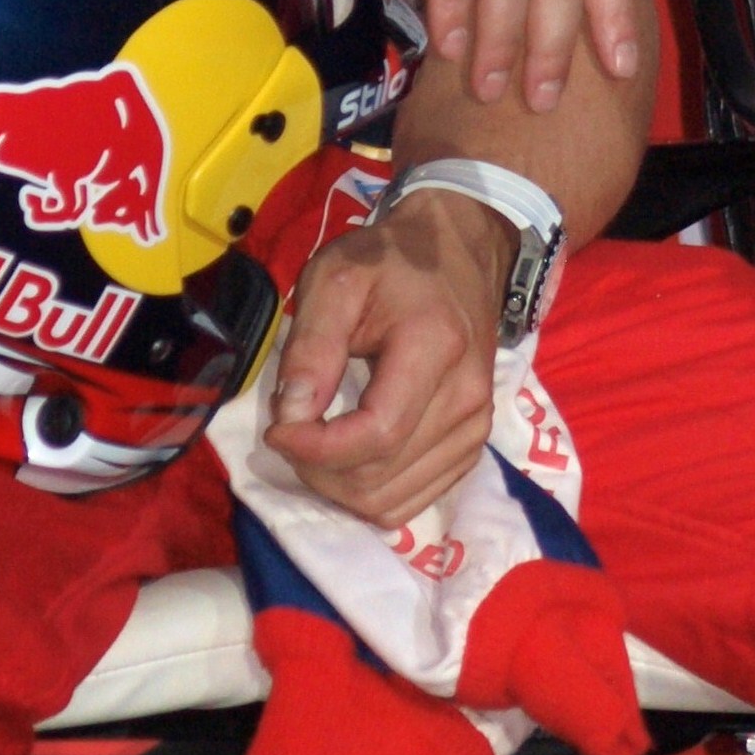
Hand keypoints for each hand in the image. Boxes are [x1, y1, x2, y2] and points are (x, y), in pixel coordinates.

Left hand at [261, 190, 514, 526]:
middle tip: (290, 430)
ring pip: (394, 501)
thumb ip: (311, 346)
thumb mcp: (335, 279)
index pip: (376, 434)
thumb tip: (292, 417)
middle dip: (318, 469)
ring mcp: (476, 427)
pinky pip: (414, 500)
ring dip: (340, 487)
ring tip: (316, 443)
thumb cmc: (391, 260)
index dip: (316, 448)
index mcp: (435, 347)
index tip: (277, 429)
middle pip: (380, 477)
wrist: (458, 254)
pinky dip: (370, 492)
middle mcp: (467, 398)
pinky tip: (348, 456)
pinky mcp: (473, 444)